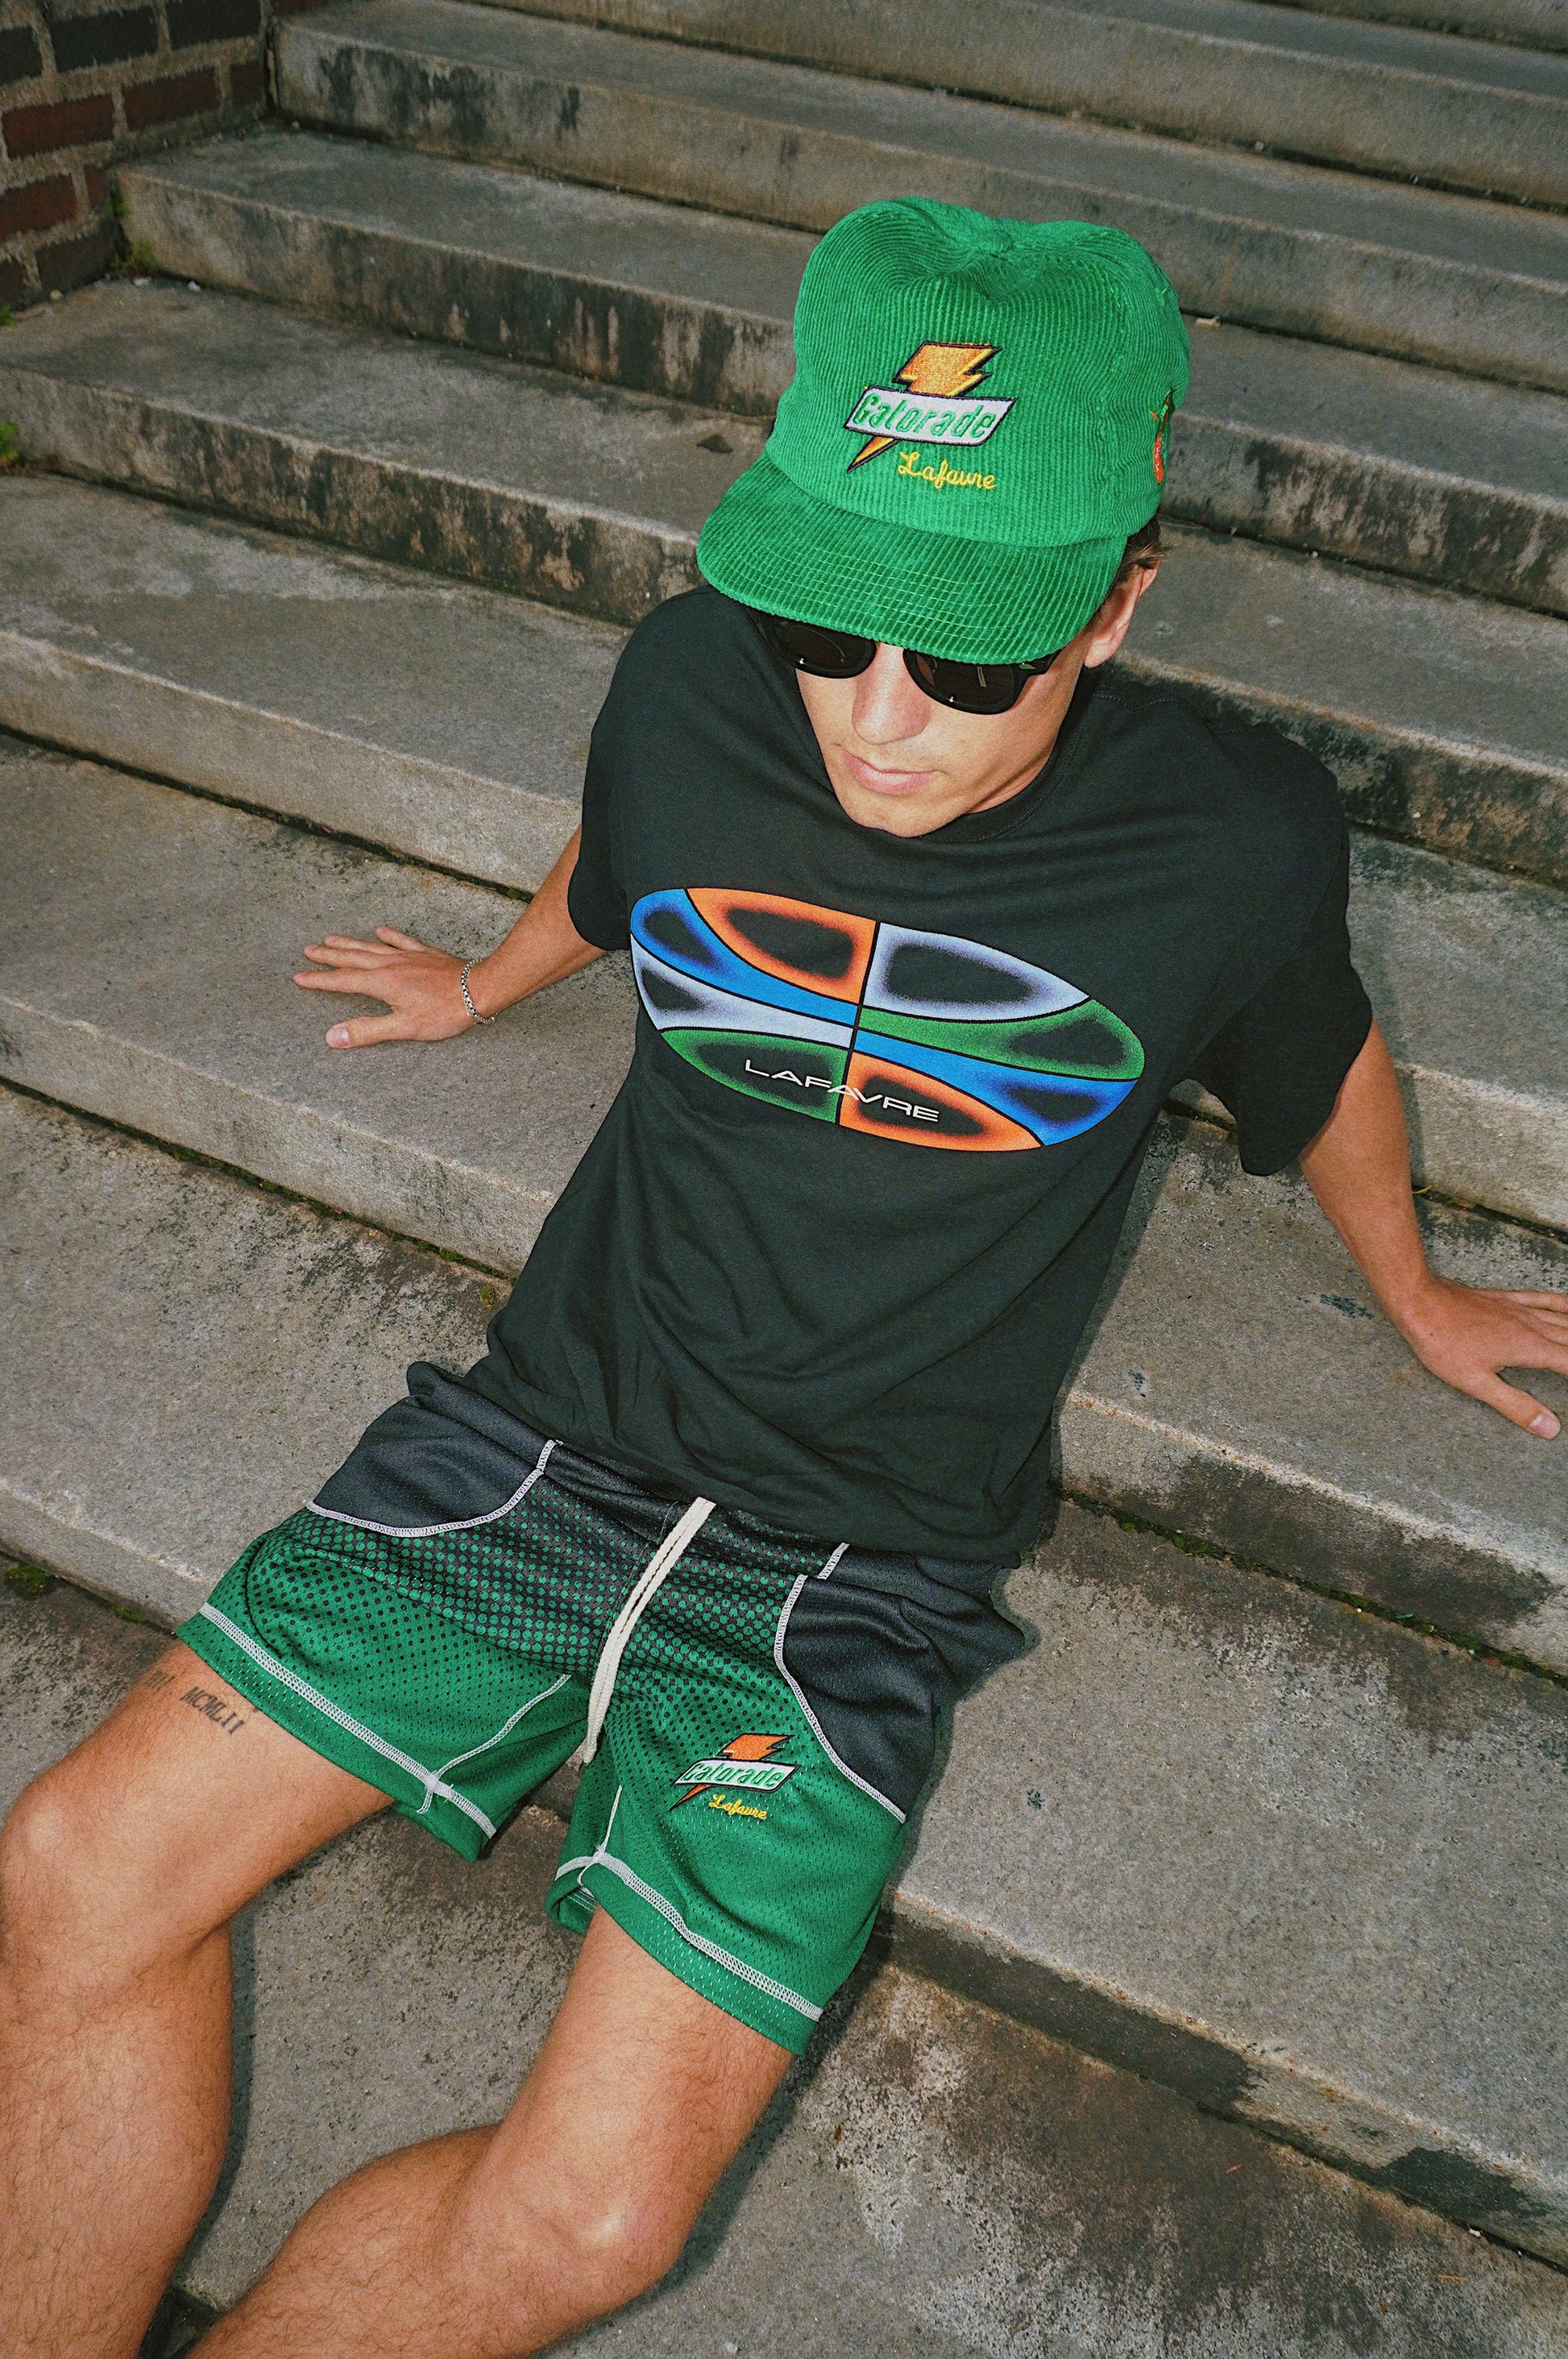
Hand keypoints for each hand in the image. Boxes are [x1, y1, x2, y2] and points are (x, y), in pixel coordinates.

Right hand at [293, 926, 486, 1047]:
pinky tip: (380, 929)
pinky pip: (401, 940)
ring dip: (349, 943)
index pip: (342, 981)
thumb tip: (332, 1037)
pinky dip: (388, 935)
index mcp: (381, 983)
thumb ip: (367, 1031)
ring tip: (330, 938)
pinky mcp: (424, 954)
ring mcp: (407, 956)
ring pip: (371, 946)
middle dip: (328, 956)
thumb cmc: (444, 1012)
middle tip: (307, 951)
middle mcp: (389, 965)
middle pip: (352, 958)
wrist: (479, 989)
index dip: (319, 980)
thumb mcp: (404, 1027)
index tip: (298, 977)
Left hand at [1395, 1276, 1567, 1437]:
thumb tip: (1550, 1428)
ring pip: (1565, 1319)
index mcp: (1530, 1349)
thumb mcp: (1477, 1383)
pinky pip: (1544, 1299)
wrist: (1420, 1302)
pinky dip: (1563, 1303)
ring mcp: (1520, 1310)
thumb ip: (1516, 1406)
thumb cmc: (1443, 1344)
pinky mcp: (1506, 1299)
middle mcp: (1532, 1326)